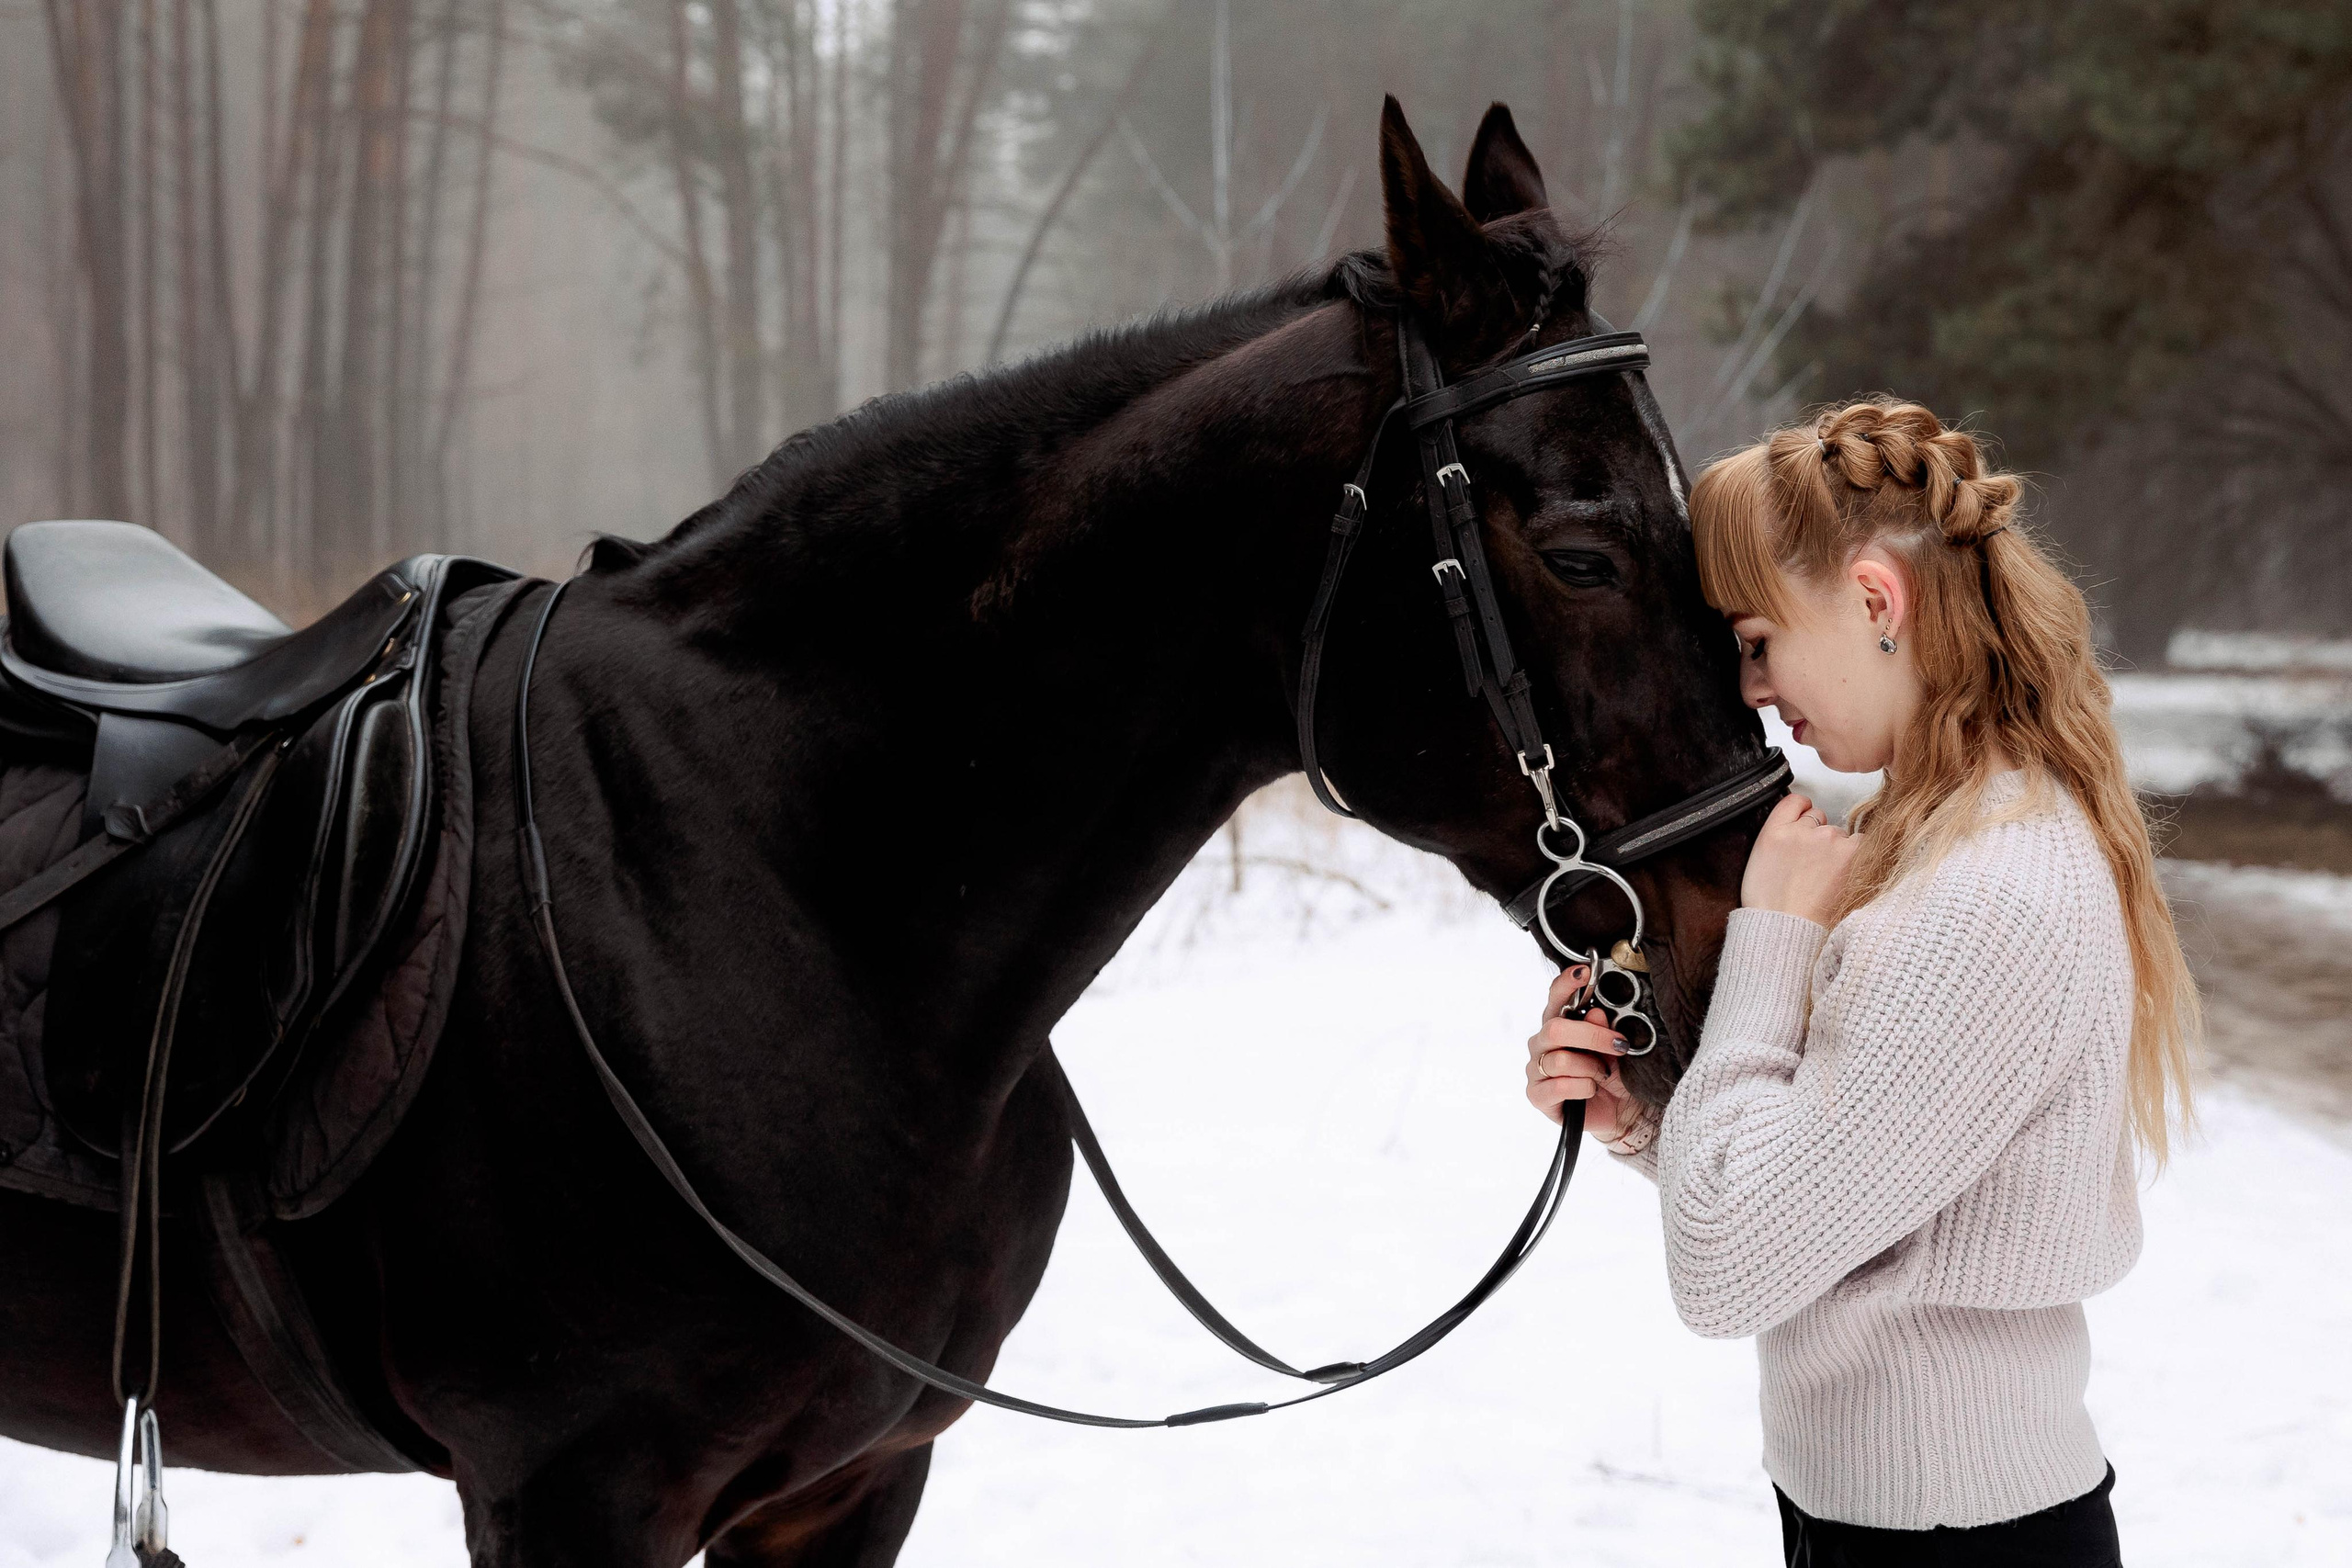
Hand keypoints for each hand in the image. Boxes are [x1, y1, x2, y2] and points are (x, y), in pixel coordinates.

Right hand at [1524, 963, 1642, 1141]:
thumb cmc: (1613, 1074)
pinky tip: (1591, 1090)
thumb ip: (1604, 1029)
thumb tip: (1596, 1013)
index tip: (1585, 972)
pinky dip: (1583, 1088)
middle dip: (1591, 1037)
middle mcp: (1542, 1043)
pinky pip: (1559, 1086)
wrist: (1618, 1112)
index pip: (1556, 997)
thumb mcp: (1615, 1049)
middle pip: (1555, 1029)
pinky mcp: (1537, 1095)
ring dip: (1591, 1069)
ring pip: (1560, 1060)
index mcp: (1559, 1023)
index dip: (1566, 983)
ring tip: (1603, 1075)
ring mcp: (1536, 1069)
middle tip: (1618, 1045)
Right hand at [1739, 793, 1859, 926]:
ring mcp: (1827, 839)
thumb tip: (1798, 826)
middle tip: (1812, 865)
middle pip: (1818, 818)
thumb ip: (1778, 837)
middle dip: (1817, 835)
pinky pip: (1861, 842)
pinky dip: (1857, 855)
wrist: (1786, 931)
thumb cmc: (1772, 906)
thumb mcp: (1760, 862)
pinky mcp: (1851, 852)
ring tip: (1826, 877)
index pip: (1795, 801)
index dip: (1802, 812)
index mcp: (1774, 831)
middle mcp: (1801, 829)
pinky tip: (1844, 874)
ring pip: (1839, 832)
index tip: (1805, 823)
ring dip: (1837, 847)